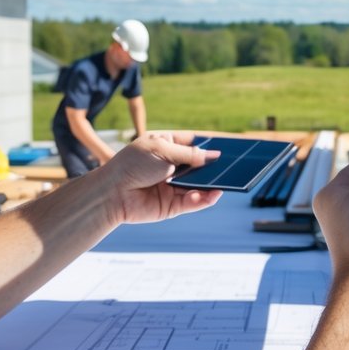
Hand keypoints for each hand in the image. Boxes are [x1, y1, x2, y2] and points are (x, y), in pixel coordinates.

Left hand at [97, 131, 222, 226]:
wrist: (111, 192)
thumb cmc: (132, 164)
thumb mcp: (162, 150)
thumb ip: (190, 154)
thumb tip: (214, 156)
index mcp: (167, 146)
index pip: (194, 143)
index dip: (210, 145)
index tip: (230, 145)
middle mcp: (172, 166)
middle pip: (200, 166)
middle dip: (216, 166)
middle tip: (237, 164)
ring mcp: (173, 186)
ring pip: (199, 185)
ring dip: (213, 183)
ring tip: (230, 180)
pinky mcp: (172, 205)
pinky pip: (193, 202)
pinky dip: (204, 199)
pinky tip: (214, 193)